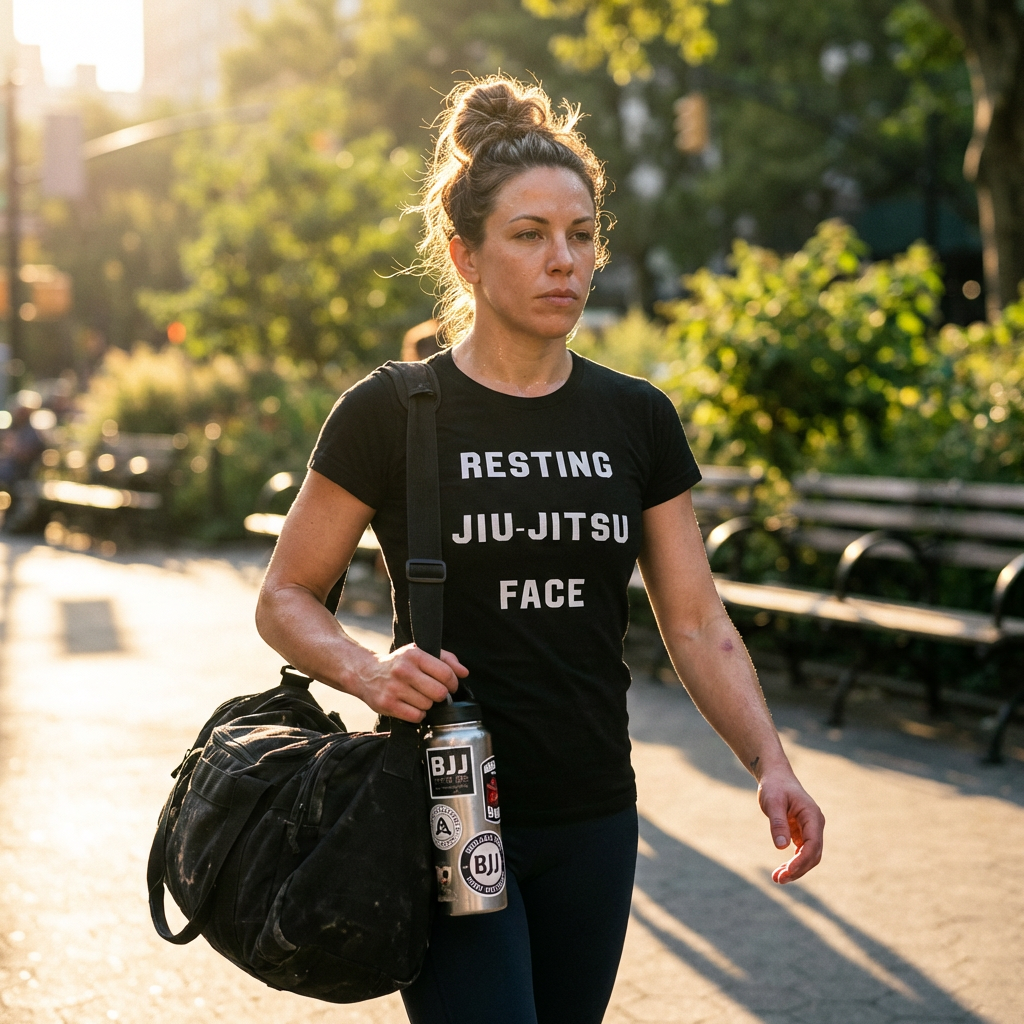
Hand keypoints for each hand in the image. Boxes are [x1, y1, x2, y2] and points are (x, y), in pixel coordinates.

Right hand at [355, 644, 467, 721]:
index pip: (446, 673)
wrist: (366, 673)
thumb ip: (446, 659)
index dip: (453, 683)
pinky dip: (418, 715)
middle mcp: (404, 670)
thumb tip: (464, 673)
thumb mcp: (419, 653)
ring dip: (427, 705)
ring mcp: (394, 688)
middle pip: (439, 692)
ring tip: (418, 697)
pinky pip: (416, 716)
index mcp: (414, 655)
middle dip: (440, 695)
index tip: (450, 685)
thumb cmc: (399, 663)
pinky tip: (412, 706)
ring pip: (428, 706)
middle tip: (433, 693)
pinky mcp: (387, 704)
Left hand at [757, 769, 824, 883]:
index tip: (787, 872)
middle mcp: (815, 824)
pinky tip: (781, 870)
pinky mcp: (803, 833)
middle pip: (813, 855)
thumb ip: (778, 823)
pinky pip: (802, 852)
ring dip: (795, 869)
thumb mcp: (773, 802)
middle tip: (778, 879)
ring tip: (777, 878)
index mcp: (812, 816)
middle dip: (798, 869)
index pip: (812, 845)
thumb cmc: (774, 787)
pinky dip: (793, 862)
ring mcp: (811, 829)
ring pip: (808, 856)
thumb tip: (781, 848)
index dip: (801, 861)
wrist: (776, 777)